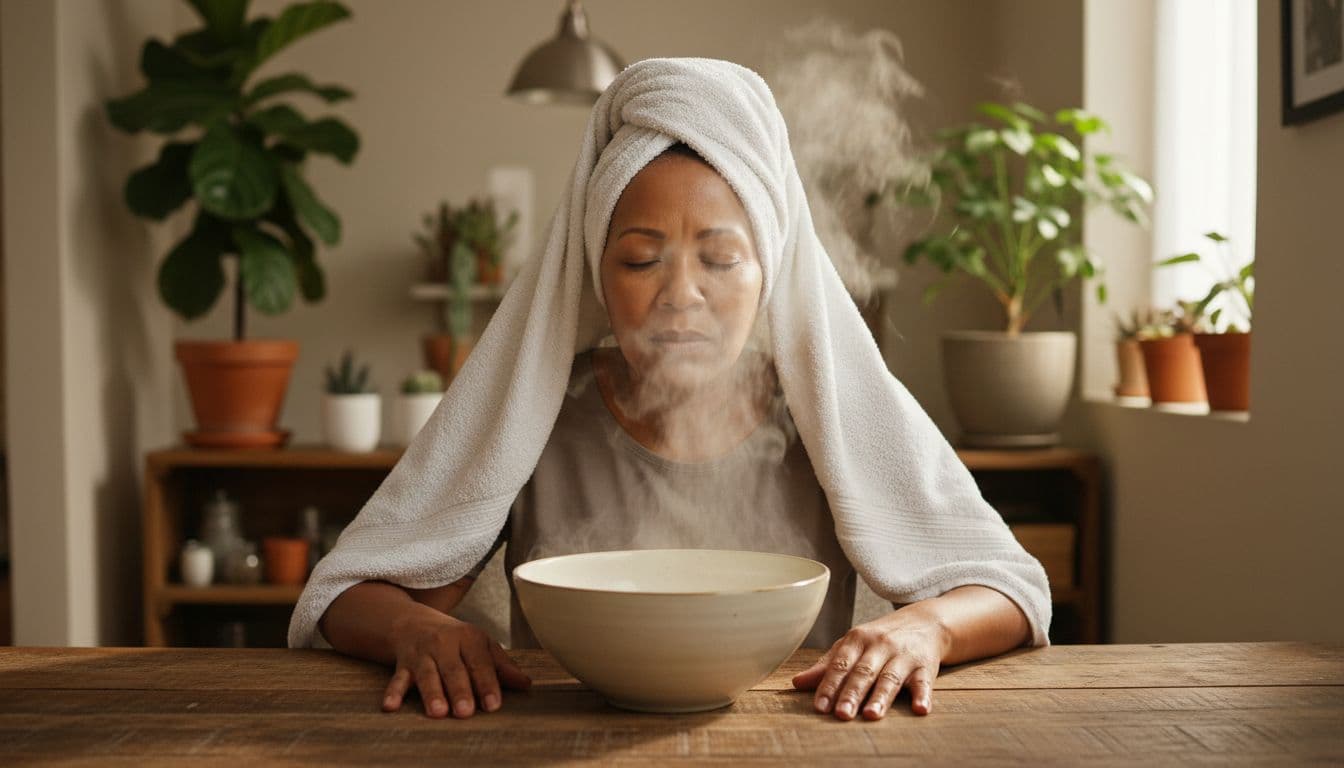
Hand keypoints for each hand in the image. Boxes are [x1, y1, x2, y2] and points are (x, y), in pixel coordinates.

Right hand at [382, 611, 530, 717]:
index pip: (480, 662)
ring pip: (427, 675)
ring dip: (432, 693)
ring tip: (438, 712)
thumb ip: (502, 666)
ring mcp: (423, 654)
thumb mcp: (481, 644)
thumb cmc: (455, 639)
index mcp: (469, 638)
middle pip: (454, 669)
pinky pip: (397, 678)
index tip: (493, 705)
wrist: (414, 622)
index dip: (487, 684)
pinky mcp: (403, 663)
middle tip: (466, 711)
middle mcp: (445, 644)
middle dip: (460, 690)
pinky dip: (393, 692)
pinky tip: (391, 706)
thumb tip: (526, 684)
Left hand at [791, 613, 948, 719]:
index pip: (840, 664)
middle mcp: (879, 646)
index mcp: (857, 640)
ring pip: (890, 677)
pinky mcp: (926, 666)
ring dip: (881, 697)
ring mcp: (903, 655)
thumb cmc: (880, 639)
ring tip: (871, 715)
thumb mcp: (852, 646)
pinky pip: (924, 682)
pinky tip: (920, 709)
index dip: (829, 685)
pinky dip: (923, 696)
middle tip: (841, 714)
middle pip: (863, 672)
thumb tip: (796, 683)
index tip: (820, 707)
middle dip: (852, 693)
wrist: (925, 622)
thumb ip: (827, 665)